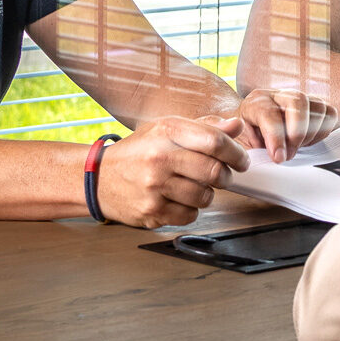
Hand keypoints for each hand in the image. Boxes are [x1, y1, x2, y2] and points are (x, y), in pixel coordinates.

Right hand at [95, 115, 251, 228]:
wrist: (98, 178)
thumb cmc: (137, 152)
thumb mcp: (167, 130)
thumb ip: (204, 127)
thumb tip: (236, 125)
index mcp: (166, 131)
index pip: (214, 141)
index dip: (236, 153)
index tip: (241, 160)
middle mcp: (159, 158)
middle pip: (214, 172)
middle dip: (225, 176)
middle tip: (221, 176)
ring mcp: (154, 187)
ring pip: (205, 197)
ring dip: (207, 194)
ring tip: (193, 186)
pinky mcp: (151, 212)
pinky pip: (190, 215)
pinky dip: (190, 210)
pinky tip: (178, 199)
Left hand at [232, 87, 335, 162]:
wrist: (246, 126)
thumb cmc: (245, 137)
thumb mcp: (241, 144)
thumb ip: (255, 149)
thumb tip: (278, 156)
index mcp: (255, 102)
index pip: (270, 113)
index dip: (276, 138)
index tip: (279, 158)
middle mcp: (278, 95)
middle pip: (298, 101)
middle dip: (298, 133)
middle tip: (290, 154)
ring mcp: (298, 98)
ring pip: (318, 107)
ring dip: (311, 133)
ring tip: (297, 148)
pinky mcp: (313, 105)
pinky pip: (329, 113)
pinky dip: (323, 130)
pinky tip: (307, 141)